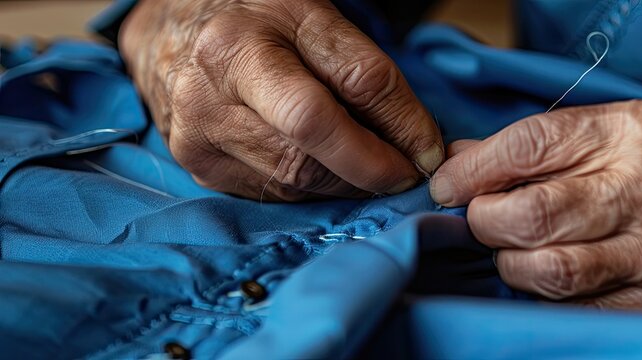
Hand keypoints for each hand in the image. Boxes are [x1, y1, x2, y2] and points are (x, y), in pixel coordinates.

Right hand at [119, 0, 442, 200]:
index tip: (430, 151)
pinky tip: (325, 169)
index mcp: (255, 33)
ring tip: (369, 166)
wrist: (171, 38)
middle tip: (405, 172)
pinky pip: (276, 192)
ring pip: (299, 177)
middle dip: (373, 167)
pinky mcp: (198, 167)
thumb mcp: (313, 20)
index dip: (404, 123)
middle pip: (318, 142)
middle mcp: (217, 81)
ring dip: (348, 182)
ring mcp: (200, 130)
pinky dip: (314, 187)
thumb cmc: (254, 23)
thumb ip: (363, 73)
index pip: (353, 81)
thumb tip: (420, 145)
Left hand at [431, 100, 641, 314]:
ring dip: (511, 265)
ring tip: (516, 250)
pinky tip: (554, 277)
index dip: (473, 169)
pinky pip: (585, 309)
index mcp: (637, 132)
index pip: (529, 145)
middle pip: (530, 216)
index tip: (448, 184)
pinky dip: (552, 297)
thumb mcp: (627, 129)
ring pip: (550, 272)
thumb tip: (464, 161)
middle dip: (483, 222)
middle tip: (480, 219)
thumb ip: (546, 145)